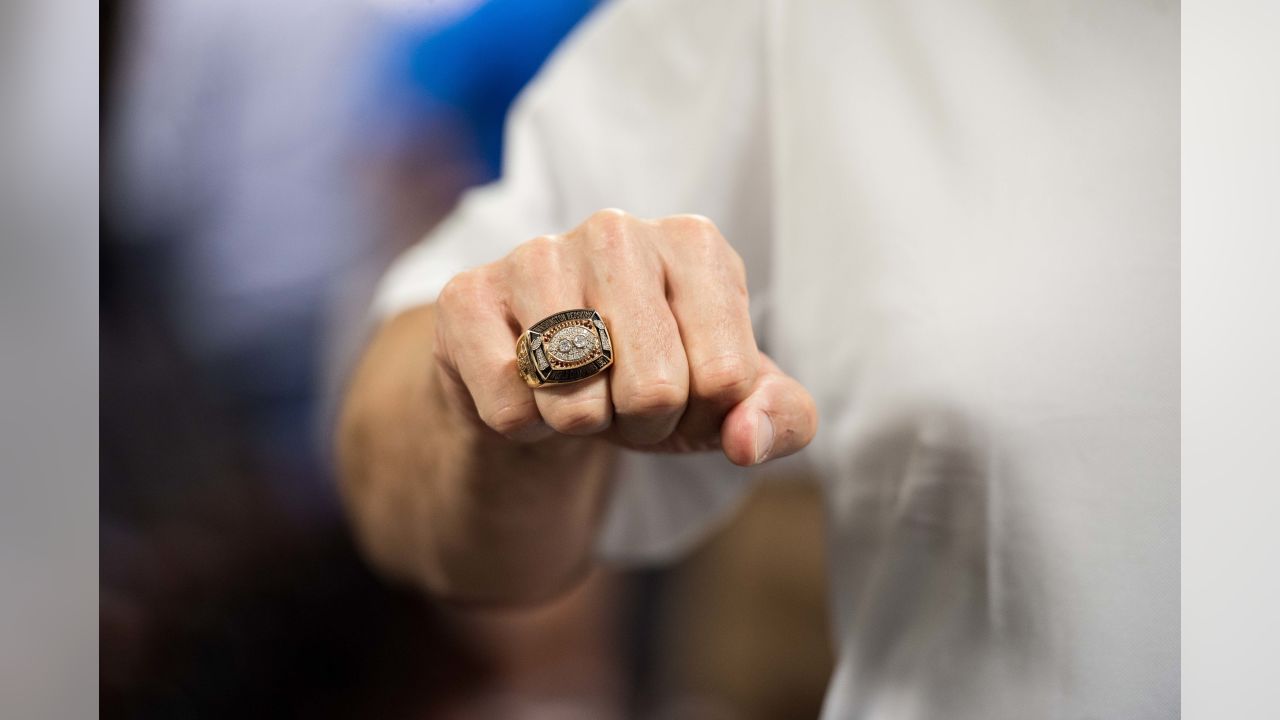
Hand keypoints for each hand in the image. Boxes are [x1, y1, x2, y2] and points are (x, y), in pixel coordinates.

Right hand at [433, 209, 816, 465]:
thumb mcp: (737, 404)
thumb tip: (745, 441)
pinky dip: (523, 429)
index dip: (705, 415)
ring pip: (576, 401)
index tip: (685, 391)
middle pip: (656, 391)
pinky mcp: (466, 295)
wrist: (550, 384)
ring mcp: (535, 255)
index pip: (726, 378)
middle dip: (645, 426)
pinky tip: (526, 392)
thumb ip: (782, 420)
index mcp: (696, 243)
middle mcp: (617, 229)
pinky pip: (509, 407)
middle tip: (625, 401)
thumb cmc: (658, 380)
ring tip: (580, 394)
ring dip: (583, 428)